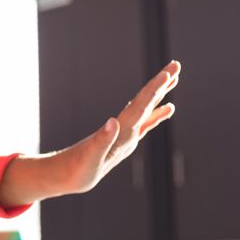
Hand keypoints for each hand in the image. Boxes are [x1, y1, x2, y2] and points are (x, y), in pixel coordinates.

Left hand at [0, 61, 180, 207]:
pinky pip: (145, 124)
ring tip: (174, 79)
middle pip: (145, 100)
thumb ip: (101, 140)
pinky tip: (167, 109)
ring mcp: (124, 132)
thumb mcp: (90, 157)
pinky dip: (157, 115)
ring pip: (146, 108)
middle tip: (176, 65)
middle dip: (161, 83)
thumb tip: (113, 121)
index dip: (155, 90)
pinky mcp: (124, 141)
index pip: (140, 105)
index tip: (168, 73)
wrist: (63, 174)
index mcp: (118, 129)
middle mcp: (122, 127)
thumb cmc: (75, 169)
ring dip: (160, 94)